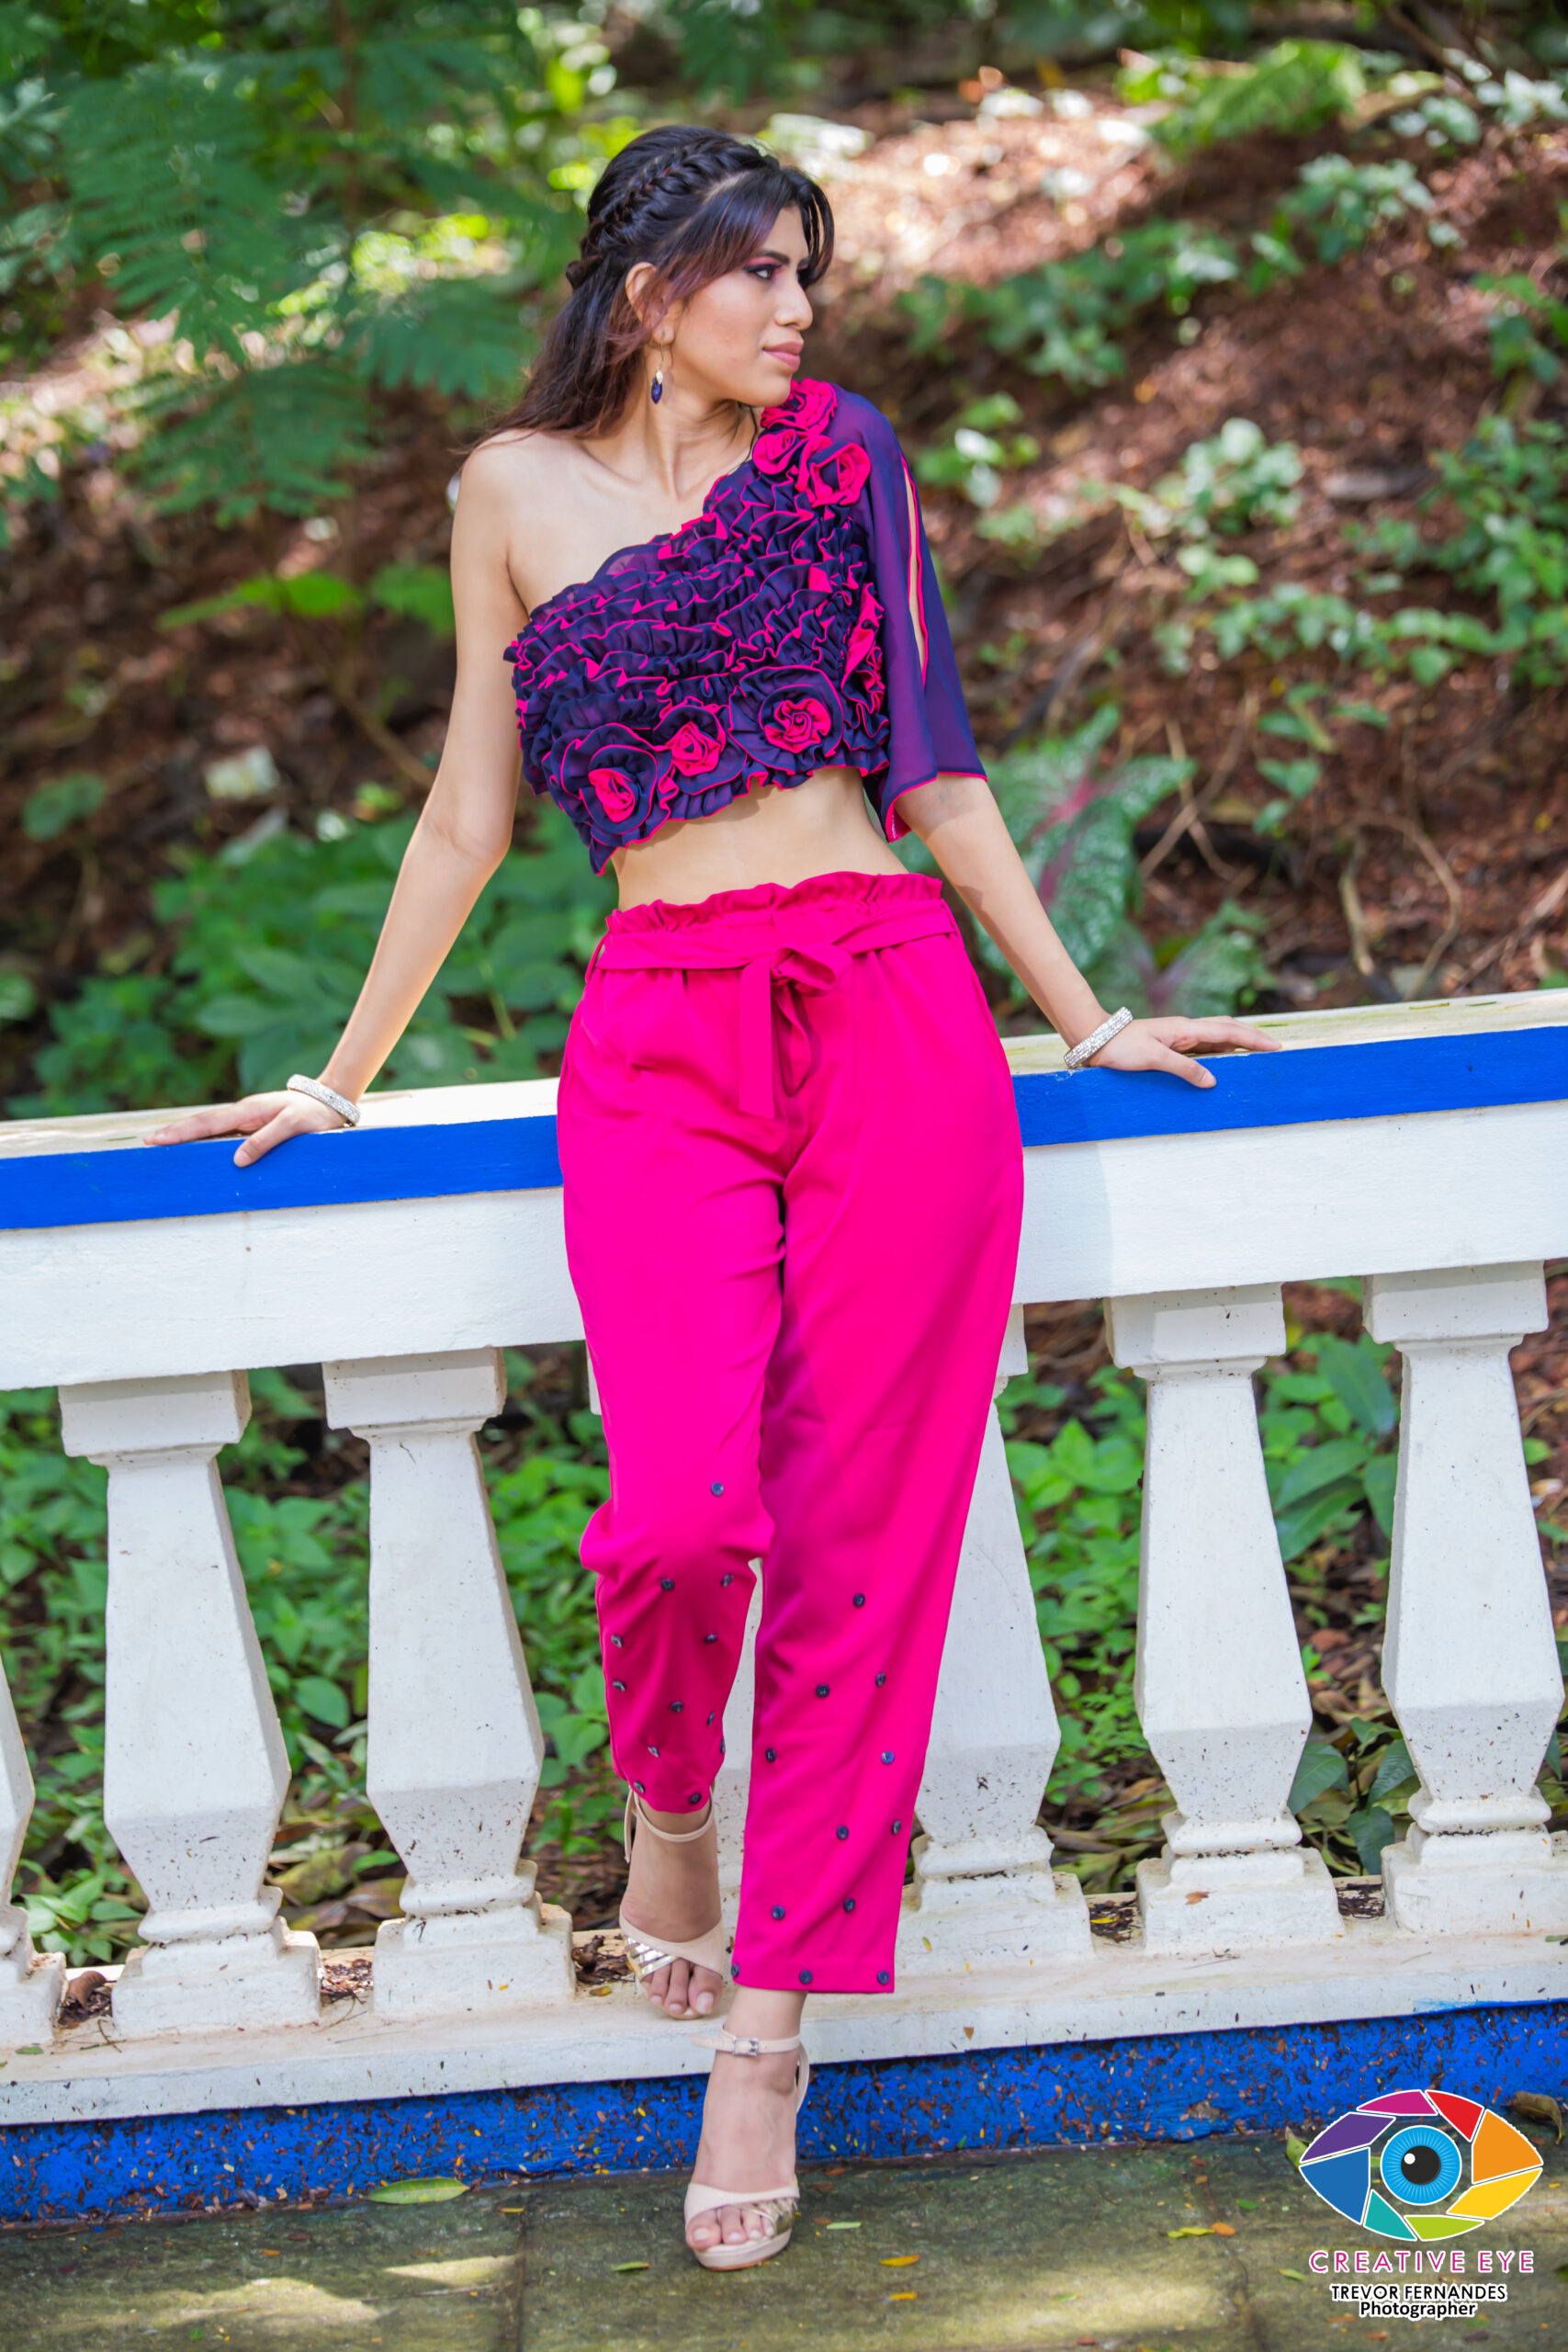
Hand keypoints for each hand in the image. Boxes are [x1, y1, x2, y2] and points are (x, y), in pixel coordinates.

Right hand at [143, 1088, 348, 1165]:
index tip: (156, 1139)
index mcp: (247, 1111)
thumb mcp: (293, 1127)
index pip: (206, 1123)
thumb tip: (237, 1160)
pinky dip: (204, 1138)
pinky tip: (195, 1146)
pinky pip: (222, 1132)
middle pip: (201, 1123)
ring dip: (186, 1135)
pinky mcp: (252, 1125)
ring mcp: (246, 1119)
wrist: (330, 1101)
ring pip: (209, 1127)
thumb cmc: (313, 1114)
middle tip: (148, 1143)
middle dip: (174, 1133)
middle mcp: (242, 1113)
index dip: (180, 1133)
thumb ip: (266, 1141)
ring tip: (162, 1145)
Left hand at [1085, 1014, 1279, 1090]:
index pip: (1228, 1031)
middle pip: (1227, 1030)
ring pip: (1217, 1037)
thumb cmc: (1121, 1047)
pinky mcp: (1171, 1046)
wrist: (1095, 1040)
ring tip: (1257, 1055)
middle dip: (1252, 1038)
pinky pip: (1203, 1048)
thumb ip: (1184, 1068)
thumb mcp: (1153, 1058)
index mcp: (1185, 1028)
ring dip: (1238, 1044)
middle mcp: (1185, 1030)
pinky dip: (1220, 1052)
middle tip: (1274, 1049)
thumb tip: (1212, 1081)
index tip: (1275, 1046)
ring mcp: (1179, 1037)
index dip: (1253, 1038)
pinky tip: (1226, 1061)